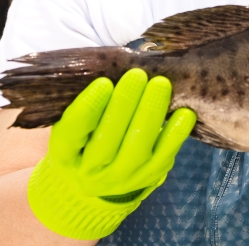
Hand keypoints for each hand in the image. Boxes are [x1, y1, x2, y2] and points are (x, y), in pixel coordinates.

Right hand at [26, 69, 195, 239]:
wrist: (95, 183)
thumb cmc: (84, 140)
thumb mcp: (72, 125)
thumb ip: (85, 103)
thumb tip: (109, 66)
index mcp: (65, 154)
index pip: (72, 132)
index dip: (88, 108)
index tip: (103, 82)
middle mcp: (91, 171)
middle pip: (107, 140)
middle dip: (124, 104)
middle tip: (137, 75)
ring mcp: (123, 177)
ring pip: (137, 148)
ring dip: (150, 113)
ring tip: (160, 84)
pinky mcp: (150, 175)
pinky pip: (165, 155)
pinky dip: (176, 133)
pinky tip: (184, 112)